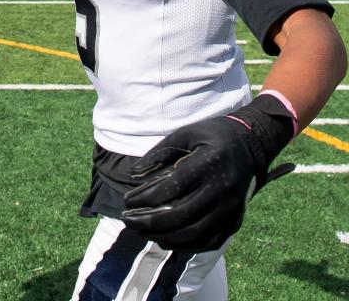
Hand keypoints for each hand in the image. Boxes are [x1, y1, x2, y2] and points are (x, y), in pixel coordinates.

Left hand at [121, 94, 294, 250]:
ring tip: (142, 232)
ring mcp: (231, 208)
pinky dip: (186, 245)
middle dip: (149, 223)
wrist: (252, 144)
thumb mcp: (185, 133)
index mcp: (208, 165)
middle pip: (181, 216)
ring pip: (195, 233)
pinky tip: (166, 241)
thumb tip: (133, 174)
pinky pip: (210, 241)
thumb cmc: (212, 136)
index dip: (144, 198)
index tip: (127, 200)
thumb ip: (159, 153)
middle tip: (128, 220)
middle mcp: (222, 190)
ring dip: (164, 237)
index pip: (171, 189)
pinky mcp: (236, 220)